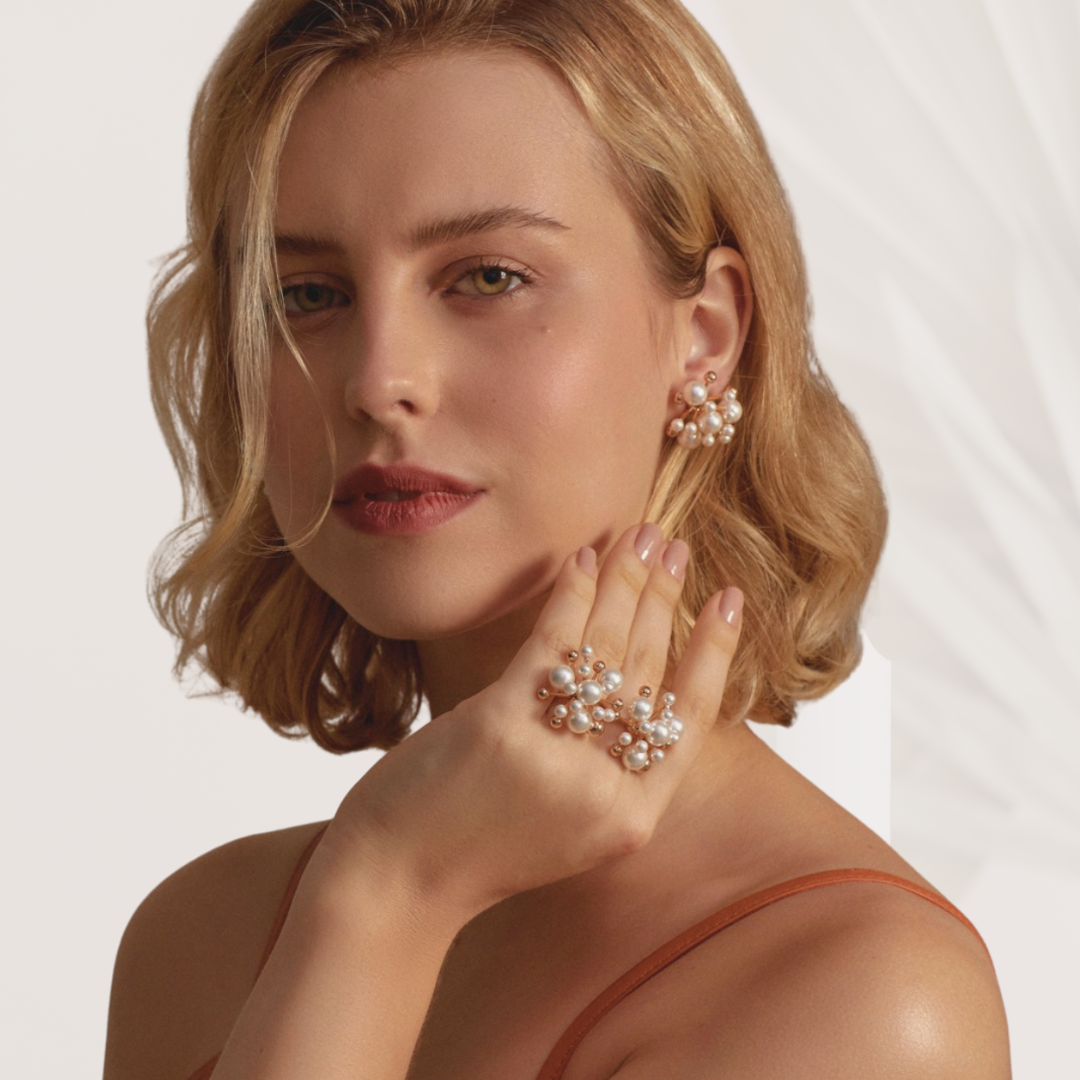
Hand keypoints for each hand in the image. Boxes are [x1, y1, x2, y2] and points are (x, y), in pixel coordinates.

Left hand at [320, 522, 743, 920]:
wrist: (397, 884)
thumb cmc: (479, 847)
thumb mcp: (566, 825)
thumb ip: (606, 767)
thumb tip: (629, 675)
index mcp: (631, 818)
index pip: (693, 717)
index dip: (715, 650)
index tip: (730, 598)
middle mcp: (603, 790)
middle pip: (649, 670)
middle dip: (666, 596)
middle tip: (674, 545)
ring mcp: (555, 758)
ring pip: (608, 648)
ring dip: (628, 582)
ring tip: (641, 535)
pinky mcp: (502, 725)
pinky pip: (553, 643)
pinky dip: (571, 595)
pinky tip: (584, 560)